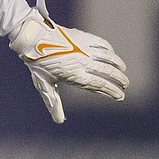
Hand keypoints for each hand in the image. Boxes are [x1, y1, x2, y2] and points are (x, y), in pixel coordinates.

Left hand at [9, 0, 127, 122]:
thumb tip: (59, 121)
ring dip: (118, 65)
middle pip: (108, 72)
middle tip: (125, 85)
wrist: (33, 37)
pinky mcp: (82, 37)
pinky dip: (109, 50)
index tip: (120, 96)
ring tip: (123, 70)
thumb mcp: (44, 84)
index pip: (99, 85)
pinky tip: (112, 54)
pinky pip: (102, 44)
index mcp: (74, 75)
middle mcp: (83, 62)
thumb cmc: (37, 62)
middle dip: (119, 80)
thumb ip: (54, 102)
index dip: (111, 91)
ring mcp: (84, 48)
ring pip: (108, 58)